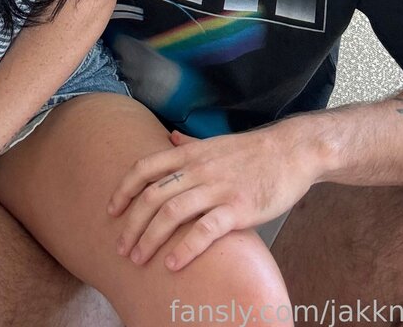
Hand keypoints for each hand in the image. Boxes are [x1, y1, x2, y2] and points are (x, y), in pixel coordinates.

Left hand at [108, 120, 318, 270]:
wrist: (291, 151)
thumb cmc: (252, 151)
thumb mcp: (215, 143)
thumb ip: (190, 144)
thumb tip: (170, 138)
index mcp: (189, 153)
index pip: (144, 168)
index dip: (124, 189)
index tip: (112, 210)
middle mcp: (198, 169)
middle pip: (152, 195)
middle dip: (131, 223)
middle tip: (121, 248)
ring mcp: (217, 188)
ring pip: (172, 213)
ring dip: (149, 238)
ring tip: (138, 259)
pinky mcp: (238, 208)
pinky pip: (205, 230)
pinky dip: (185, 248)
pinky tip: (172, 264)